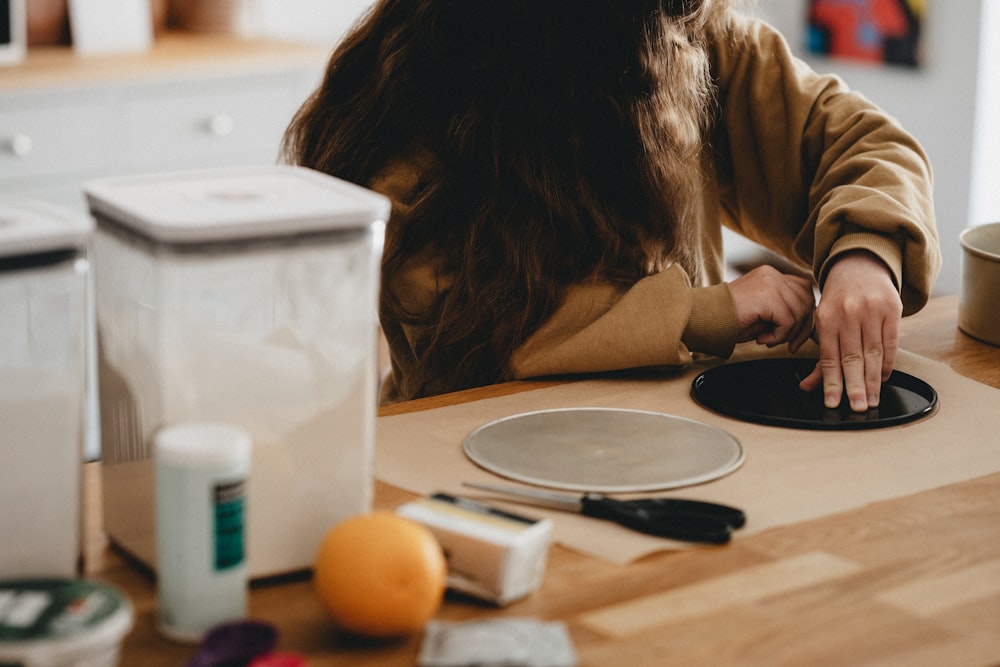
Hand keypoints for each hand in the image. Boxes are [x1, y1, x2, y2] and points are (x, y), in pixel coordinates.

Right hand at [728, 265, 815, 350]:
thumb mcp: (762, 311)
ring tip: (768, 339)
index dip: (804, 314)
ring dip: (787, 334)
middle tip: (790, 344)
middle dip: (802, 328)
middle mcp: (773, 274)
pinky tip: (761, 339)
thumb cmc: (728, 319)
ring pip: (800, 312)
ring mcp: (770, 283)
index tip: (795, 334)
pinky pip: (787, 321)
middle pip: (807, 300)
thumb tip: (806, 324)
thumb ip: (783, 310)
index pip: (803, 289)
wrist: (704, 319)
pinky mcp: (767, 296)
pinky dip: (778, 336)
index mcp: (771, 275)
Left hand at [798, 251, 901, 411]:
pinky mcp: (892, 309)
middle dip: (855, 386)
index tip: (833, 402)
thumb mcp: (821, 322)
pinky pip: (891, 343)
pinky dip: (888, 364)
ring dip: (873, 381)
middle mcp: (849, 314)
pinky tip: (883, 379)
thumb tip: (808, 387)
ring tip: (872, 401)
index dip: (831, 382)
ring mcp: (872, 311)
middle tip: (857, 408)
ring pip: (873, 353)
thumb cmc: (837, 300)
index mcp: (826, 318)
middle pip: (853, 357)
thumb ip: (819, 357)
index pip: (829, 357)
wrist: (859, 266)